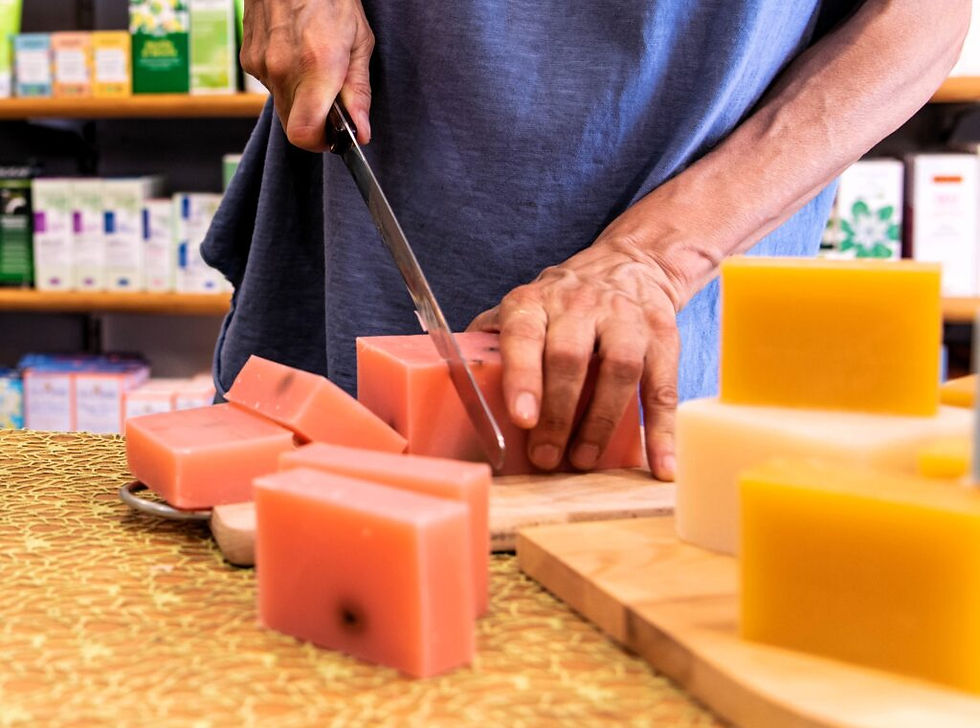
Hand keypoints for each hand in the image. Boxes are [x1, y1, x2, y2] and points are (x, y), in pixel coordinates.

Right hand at [241, 0, 374, 150]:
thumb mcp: (359, 41)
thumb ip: (358, 91)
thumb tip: (360, 131)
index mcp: (317, 67)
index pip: (304, 133)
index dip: (319, 143)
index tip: (334, 136)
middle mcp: (284, 69)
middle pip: (292, 126)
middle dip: (314, 123)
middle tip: (331, 103)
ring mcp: (261, 64)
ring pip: (283, 105)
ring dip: (301, 98)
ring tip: (315, 66)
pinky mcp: (248, 58)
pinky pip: (271, 85)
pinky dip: (286, 79)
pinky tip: (297, 54)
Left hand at [468, 227, 686, 481]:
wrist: (631, 265)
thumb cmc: (563, 303)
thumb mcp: (524, 307)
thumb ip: (492, 337)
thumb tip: (452, 374)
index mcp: (535, 302)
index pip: (524, 335)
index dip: (522, 377)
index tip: (521, 418)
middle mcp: (580, 305)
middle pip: (570, 358)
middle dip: (558, 414)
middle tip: (546, 457)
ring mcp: (626, 319)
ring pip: (619, 370)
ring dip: (601, 423)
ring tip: (583, 461)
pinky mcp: (663, 338)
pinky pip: (663, 386)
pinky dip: (662, 430)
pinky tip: (659, 465)